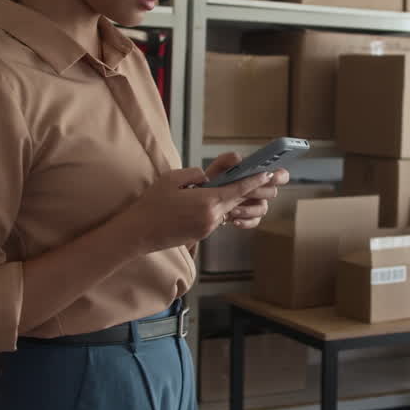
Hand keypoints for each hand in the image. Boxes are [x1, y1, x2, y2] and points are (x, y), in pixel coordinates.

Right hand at [117, 166, 276, 255]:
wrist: (139, 233)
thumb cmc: (152, 204)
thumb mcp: (172, 179)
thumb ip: (195, 174)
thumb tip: (208, 177)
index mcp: (208, 201)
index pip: (239, 188)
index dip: (255, 180)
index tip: (268, 174)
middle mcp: (212, 217)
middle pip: (239, 201)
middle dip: (254, 191)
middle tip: (269, 181)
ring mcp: (208, 228)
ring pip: (228, 211)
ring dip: (236, 201)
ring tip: (239, 191)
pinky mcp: (202, 235)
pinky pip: (217, 219)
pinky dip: (220, 209)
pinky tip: (214, 202)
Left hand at [204, 152, 290, 229]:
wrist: (204, 199)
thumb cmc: (215, 180)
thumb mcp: (218, 167)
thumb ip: (227, 159)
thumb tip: (238, 159)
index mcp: (258, 176)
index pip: (279, 175)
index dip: (280, 176)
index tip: (270, 176)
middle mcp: (261, 190)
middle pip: (272, 192)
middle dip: (260, 192)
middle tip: (248, 192)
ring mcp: (257, 204)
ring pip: (263, 209)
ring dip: (248, 210)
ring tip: (233, 210)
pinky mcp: (250, 217)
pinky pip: (254, 221)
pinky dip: (245, 222)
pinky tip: (234, 220)